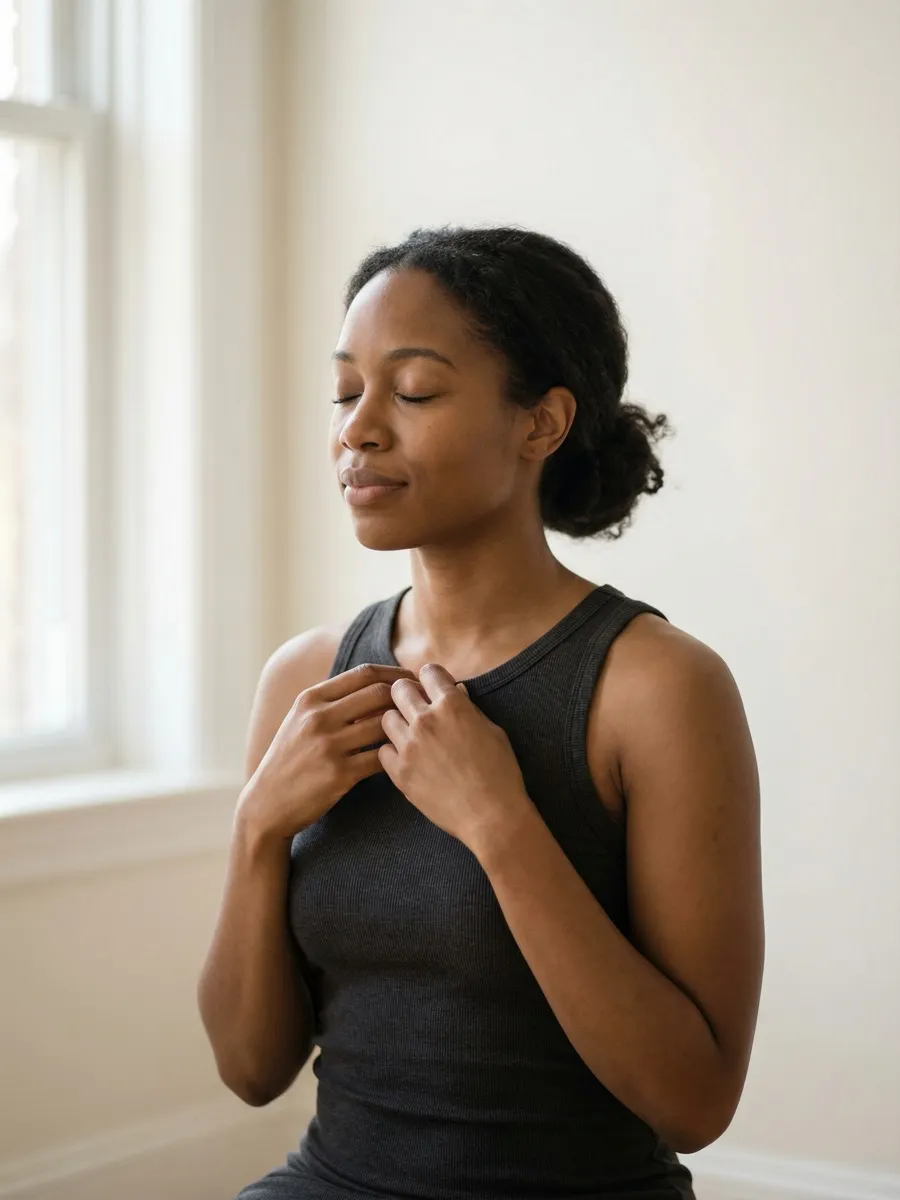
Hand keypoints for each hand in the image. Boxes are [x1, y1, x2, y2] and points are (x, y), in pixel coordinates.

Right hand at [238, 662, 417, 840]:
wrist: (266, 804)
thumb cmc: (290, 760)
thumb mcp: (300, 721)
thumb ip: (332, 702)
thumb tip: (377, 684)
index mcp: (310, 699)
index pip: (363, 674)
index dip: (394, 673)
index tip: (413, 680)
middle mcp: (318, 718)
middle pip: (379, 693)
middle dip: (408, 695)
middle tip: (426, 703)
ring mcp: (328, 746)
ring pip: (384, 725)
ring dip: (406, 725)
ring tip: (421, 729)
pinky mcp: (338, 774)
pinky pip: (381, 758)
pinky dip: (396, 754)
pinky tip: (405, 756)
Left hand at [378, 662, 530, 853]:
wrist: (491, 815)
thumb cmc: (500, 772)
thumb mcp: (493, 731)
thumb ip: (469, 708)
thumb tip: (456, 691)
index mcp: (452, 704)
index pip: (428, 672)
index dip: (431, 678)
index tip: (432, 688)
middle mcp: (426, 720)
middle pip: (399, 689)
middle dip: (407, 694)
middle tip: (415, 707)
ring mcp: (409, 746)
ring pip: (386, 718)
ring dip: (397, 721)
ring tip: (410, 734)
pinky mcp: (400, 772)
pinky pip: (382, 750)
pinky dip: (392, 751)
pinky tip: (406, 758)